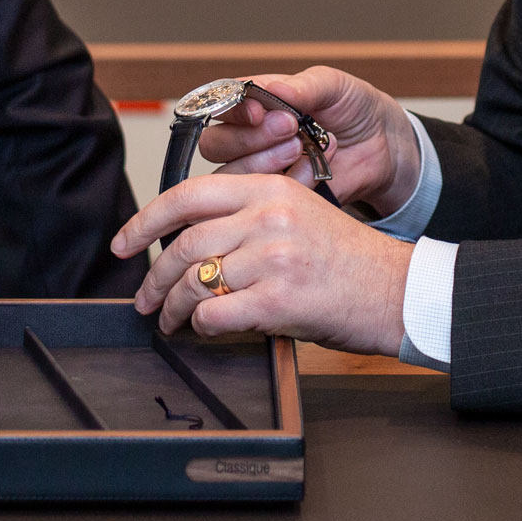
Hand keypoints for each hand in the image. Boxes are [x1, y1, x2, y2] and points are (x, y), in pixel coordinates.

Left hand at [111, 174, 413, 354]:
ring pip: (194, 283)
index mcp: (270, 189)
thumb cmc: (350, 260)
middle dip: (154, 278)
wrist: (397, 291)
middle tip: (144, 299)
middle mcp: (268, 217)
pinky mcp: (279, 301)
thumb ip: (249, 216)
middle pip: (184, 244)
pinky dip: (202, 328)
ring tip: (171, 321)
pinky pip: (216, 316)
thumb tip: (191, 240)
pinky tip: (207, 331)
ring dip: (173, 309)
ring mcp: (273, 258)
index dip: (145, 220)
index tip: (124, 242)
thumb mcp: (300, 213)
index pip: (187, 195)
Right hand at [199, 66, 423, 214]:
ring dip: (265, 162)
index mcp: (253, 102)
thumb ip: (303, 86)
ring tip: (301, 146)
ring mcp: (258, 171)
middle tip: (290, 126)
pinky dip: (292, 183)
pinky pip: (263, 200)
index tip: (258, 112)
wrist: (383, 147)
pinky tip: (317, 169)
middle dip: (249, 138)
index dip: (231, 111)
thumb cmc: (353, 108)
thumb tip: (272, 87)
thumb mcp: (334, 86)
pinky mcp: (275, 199)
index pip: (218, 105)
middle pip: (215, 144)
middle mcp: (246, 137)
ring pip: (231, 176)